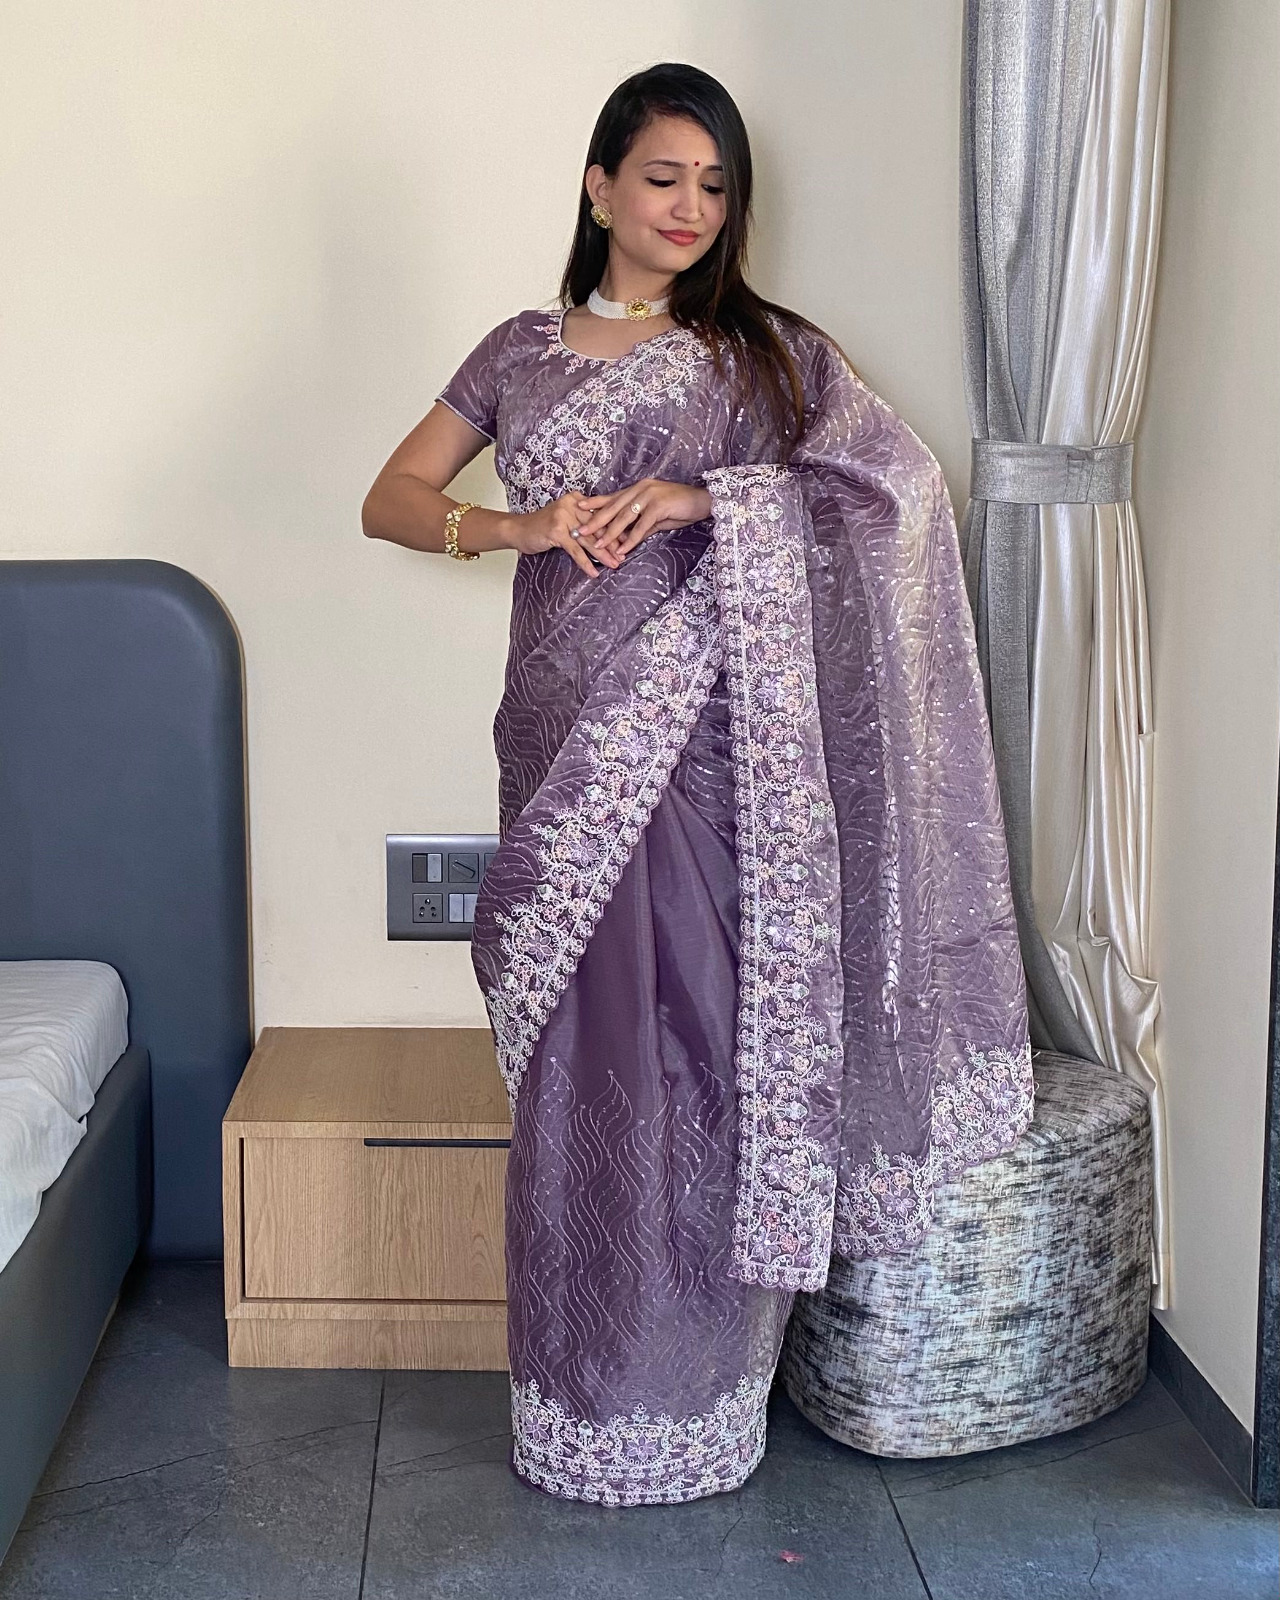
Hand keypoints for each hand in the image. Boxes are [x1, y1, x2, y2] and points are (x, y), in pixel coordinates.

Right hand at [500, 493, 623, 577]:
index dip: (615, 529)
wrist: (519, 530)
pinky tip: (594, 572)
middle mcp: (572, 504)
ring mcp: (563, 517)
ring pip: (588, 539)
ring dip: (603, 555)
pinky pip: (575, 550)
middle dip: (612, 544)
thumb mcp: (566, 519)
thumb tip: (609, 535)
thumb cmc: (544, 527)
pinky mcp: (556, 531)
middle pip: (597, 527)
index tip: (629, 541)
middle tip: (624, 556)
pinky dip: (586, 563)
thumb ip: (584, 522)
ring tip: (614, 565)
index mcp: (577, 499)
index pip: (600, 515)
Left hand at [574, 479, 713, 557]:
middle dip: (595, 520)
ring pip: (624, 517)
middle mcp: (641, 489)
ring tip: (597, 544)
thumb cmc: (681, 508)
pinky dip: (631, 539)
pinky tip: (622, 550)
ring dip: (610, 533)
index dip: (594, 502)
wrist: (703, 501)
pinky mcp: (658, 507)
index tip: (578, 507)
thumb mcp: (657, 516)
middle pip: (613, 507)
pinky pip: (641, 526)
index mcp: (638, 489)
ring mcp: (649, 496)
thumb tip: (627, 538)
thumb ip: (641, 524)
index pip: (612, 497)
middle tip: (580, 530)